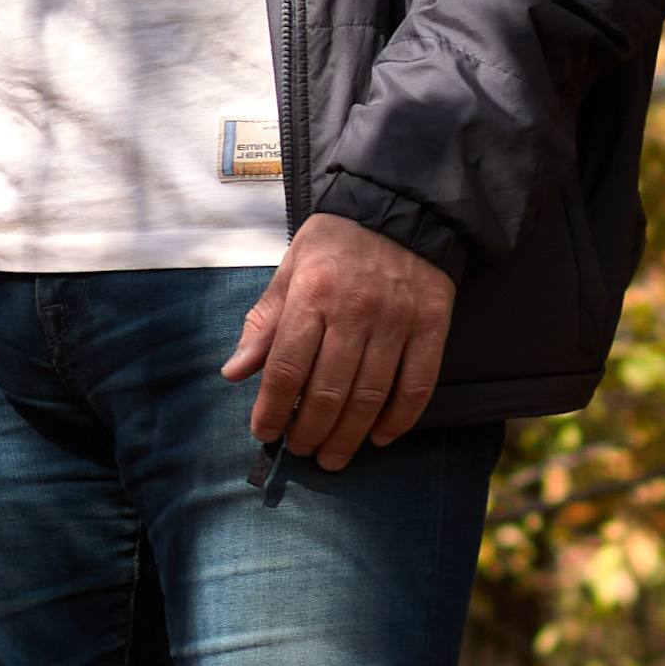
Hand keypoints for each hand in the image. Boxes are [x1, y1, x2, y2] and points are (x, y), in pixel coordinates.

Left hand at [222, 214, 455, 468]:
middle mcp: (355, 310)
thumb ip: (263, 324)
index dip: (271, 411)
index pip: (284, 370)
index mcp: (312, 295)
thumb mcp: (289, 272)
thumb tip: (233, 373)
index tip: (264, 434)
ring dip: (347, 437)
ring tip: (331, 457)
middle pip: (326, 393)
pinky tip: (380, 437)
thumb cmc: (334, 247)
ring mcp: (396, 319)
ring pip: (369, 397)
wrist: (401, 207)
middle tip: (299, 450)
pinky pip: (417, 385)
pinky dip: (399, 419)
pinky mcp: (431, 325)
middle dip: (308, 433)